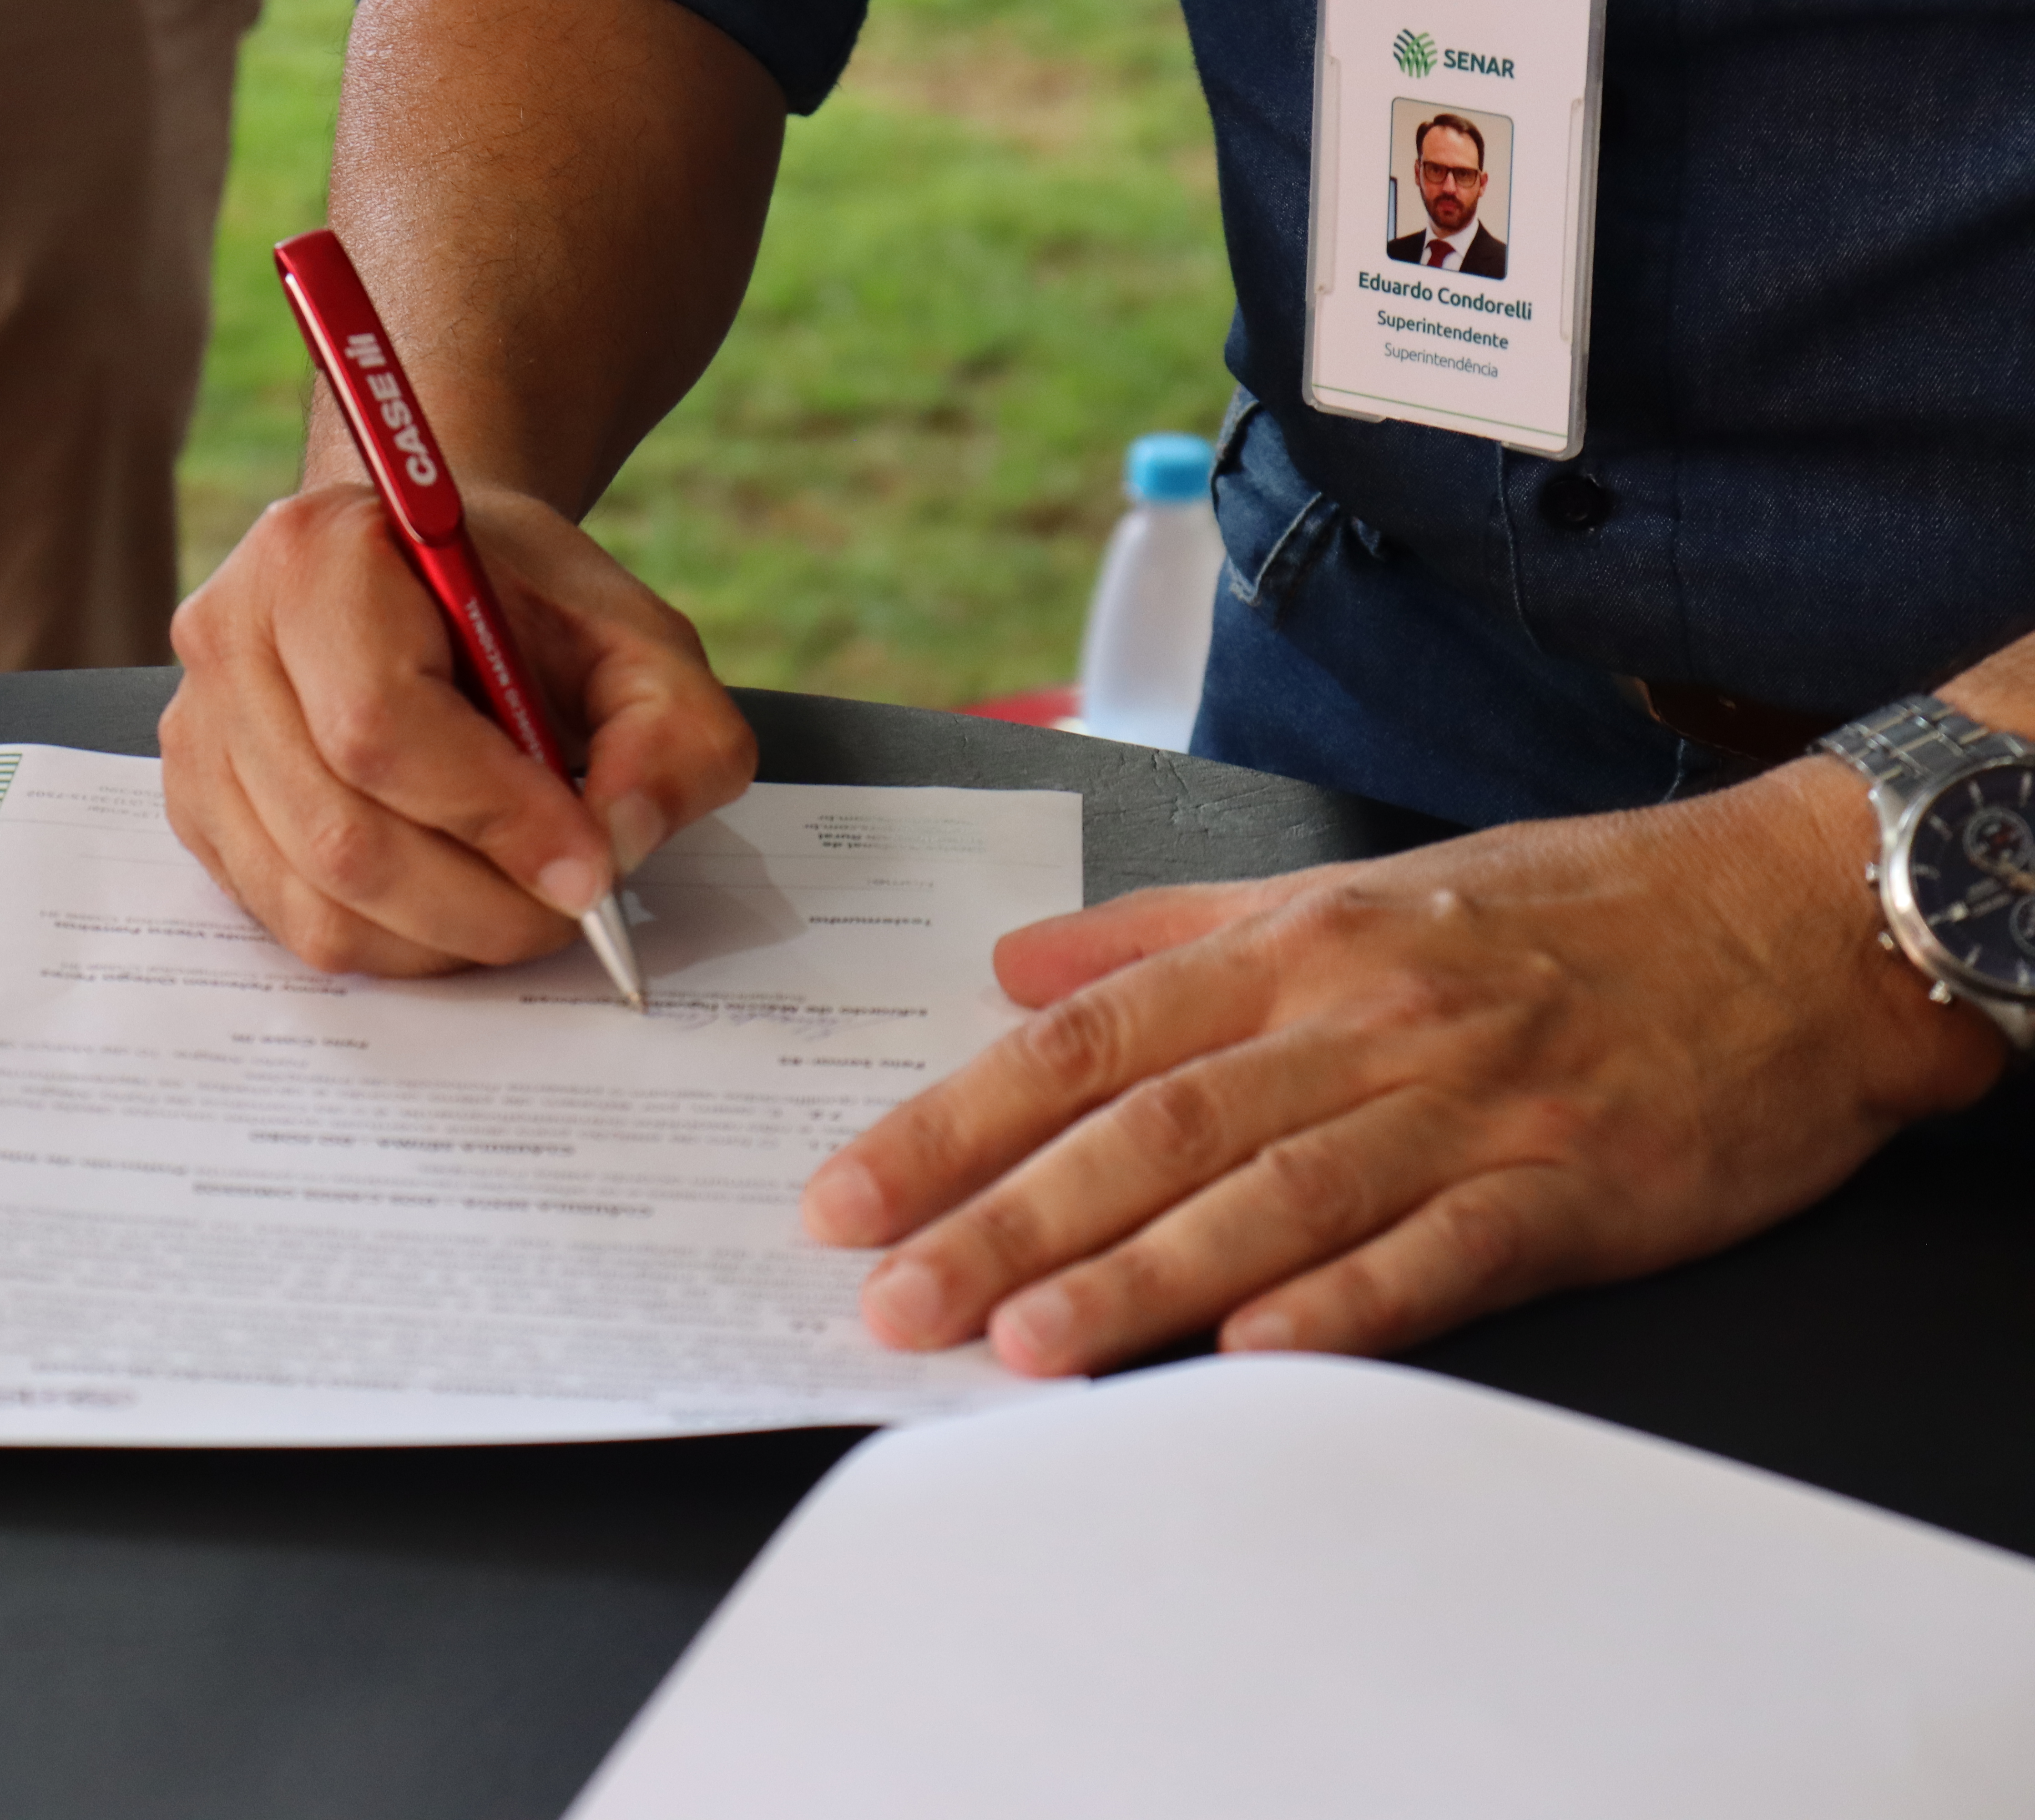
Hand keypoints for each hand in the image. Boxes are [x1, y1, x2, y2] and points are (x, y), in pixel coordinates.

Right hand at [159, 483, 752, 974]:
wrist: (432, 577)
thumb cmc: (524, 605)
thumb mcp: (639, 640)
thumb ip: (670, 733)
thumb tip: (619, 845)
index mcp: (319, 555)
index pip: (381, 725)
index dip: (495, 816)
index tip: (590, 866)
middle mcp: (228, 636)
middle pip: (342, 834)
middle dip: (481, 901)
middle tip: (573, 908)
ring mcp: (198, 730)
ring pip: (316, 899)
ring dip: (443, 937)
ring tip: (524, 906)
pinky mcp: (197, 806)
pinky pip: (292, 921)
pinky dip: (395, 943)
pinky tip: (457, 904)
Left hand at [801, 761, 2007, 1372]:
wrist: (1790, 920)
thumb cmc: (1557, 908)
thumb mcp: (1349, 889)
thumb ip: (1165, 935)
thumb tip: (1010, 967)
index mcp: (1297, 948)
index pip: (1086, 1041)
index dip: (956, 1122)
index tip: (850, 1193)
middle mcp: (1362, 1021)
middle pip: (1151, 1128)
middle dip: (1009, 1218)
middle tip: (891, 1298)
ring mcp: (1467, 1105)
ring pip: (1272, 1193)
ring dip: (1142, 1274)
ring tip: (1022, 1343)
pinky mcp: (1570, 1184)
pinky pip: (1441, 1249)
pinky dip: (1346, 1298)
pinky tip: (1253, 1347)